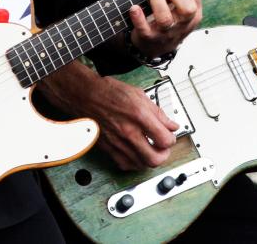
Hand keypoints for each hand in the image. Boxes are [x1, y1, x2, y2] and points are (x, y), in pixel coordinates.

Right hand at [39, 62, 177, 170]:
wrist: (85, 96)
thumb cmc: (109, 92)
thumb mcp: (139, 94)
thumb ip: (158, 112)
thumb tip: (171, 125)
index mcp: (139, 116)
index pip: (165, 139)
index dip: (172, 140)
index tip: (170, 136)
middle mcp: (128, 132)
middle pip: (155, 159)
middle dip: (164, 155)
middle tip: (164, 148)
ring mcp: (117, 143)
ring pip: (141, 165)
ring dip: (150, 159)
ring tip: (151, 150)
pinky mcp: (108, 149)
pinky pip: (125, 165)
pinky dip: (134, 163)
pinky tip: (136, 153)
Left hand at [129, 0, 201, 57]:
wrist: (157, 46)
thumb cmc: (172, 18)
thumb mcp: (185, 5)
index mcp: (194, 12)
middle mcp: (182, 23)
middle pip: (187, 9)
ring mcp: (166, 32)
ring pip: (165, 19)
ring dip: (157, 1)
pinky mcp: (149, 38)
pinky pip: (145, 29)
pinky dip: (139, 18)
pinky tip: (134, 7)